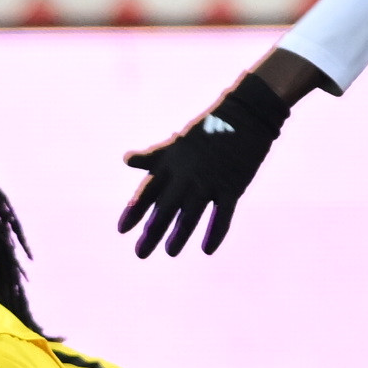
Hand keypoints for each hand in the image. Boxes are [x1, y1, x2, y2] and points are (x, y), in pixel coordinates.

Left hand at [119, 72, 291, 256]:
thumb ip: (153, 157)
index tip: (121, 230)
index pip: (148, 191)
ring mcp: (209, 182)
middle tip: (140, 253)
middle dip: (152, 231)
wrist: (246, 115)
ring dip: (179, 235)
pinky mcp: (233, 187)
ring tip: (169, 252)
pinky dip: (215, 232)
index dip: (134, 211)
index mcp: (171, 163)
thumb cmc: (209, 129)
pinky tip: (207, 249)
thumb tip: (126, 160)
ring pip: (190, 214)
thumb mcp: (177, 141)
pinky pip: (222, 215)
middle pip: (165, 208)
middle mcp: (186, 175)